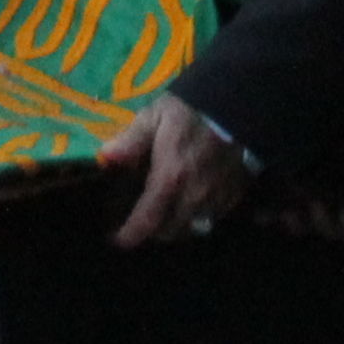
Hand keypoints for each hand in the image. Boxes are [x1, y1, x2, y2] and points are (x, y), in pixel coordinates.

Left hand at [97, 93, 255, 248]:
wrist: (238, 103)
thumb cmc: (191, 110)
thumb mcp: (154, 116)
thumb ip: (130, 140)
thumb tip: (105, 158)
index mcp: (170, 178)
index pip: (147, 219)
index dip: (131, 235)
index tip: (119, 240)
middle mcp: (194, 196)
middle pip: (171, 231)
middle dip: (155, 231)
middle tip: (144, 221)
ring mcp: (217, 198)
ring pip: (193, 229)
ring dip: (178, 227)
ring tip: (168, 217)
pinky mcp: (235, 195)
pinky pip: (214, 219)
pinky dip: (200, 218)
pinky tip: (193, 206)